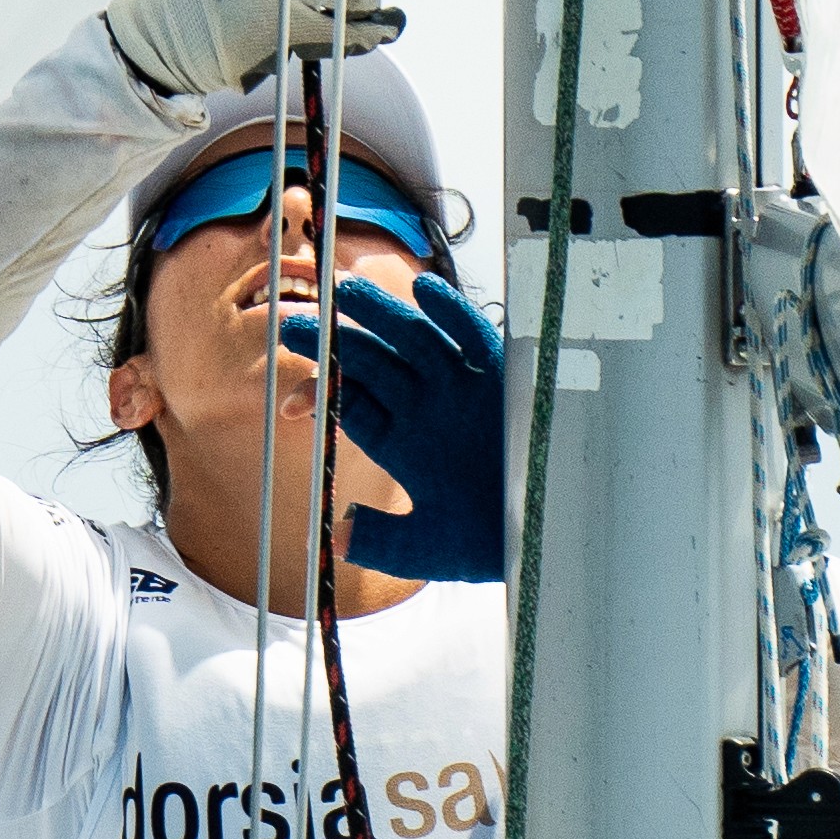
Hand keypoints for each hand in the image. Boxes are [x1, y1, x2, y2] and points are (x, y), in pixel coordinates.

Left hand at [278, 269, 509, 579]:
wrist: (551, 534)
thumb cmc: (491, 541)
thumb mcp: (426, 547)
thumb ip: (380, 541)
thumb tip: (335, 537)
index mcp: (401, 443)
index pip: (351, 404)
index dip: (320, 393)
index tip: (288, 397)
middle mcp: (426, 407)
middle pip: (372, 362)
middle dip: (334, 342)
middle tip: (292, 324)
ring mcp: (461, 387)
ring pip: (413, 339)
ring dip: (380, 313)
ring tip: (346, 291)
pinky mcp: (501, 377)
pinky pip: (473, 336)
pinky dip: (452, 313)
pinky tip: (425, 291)